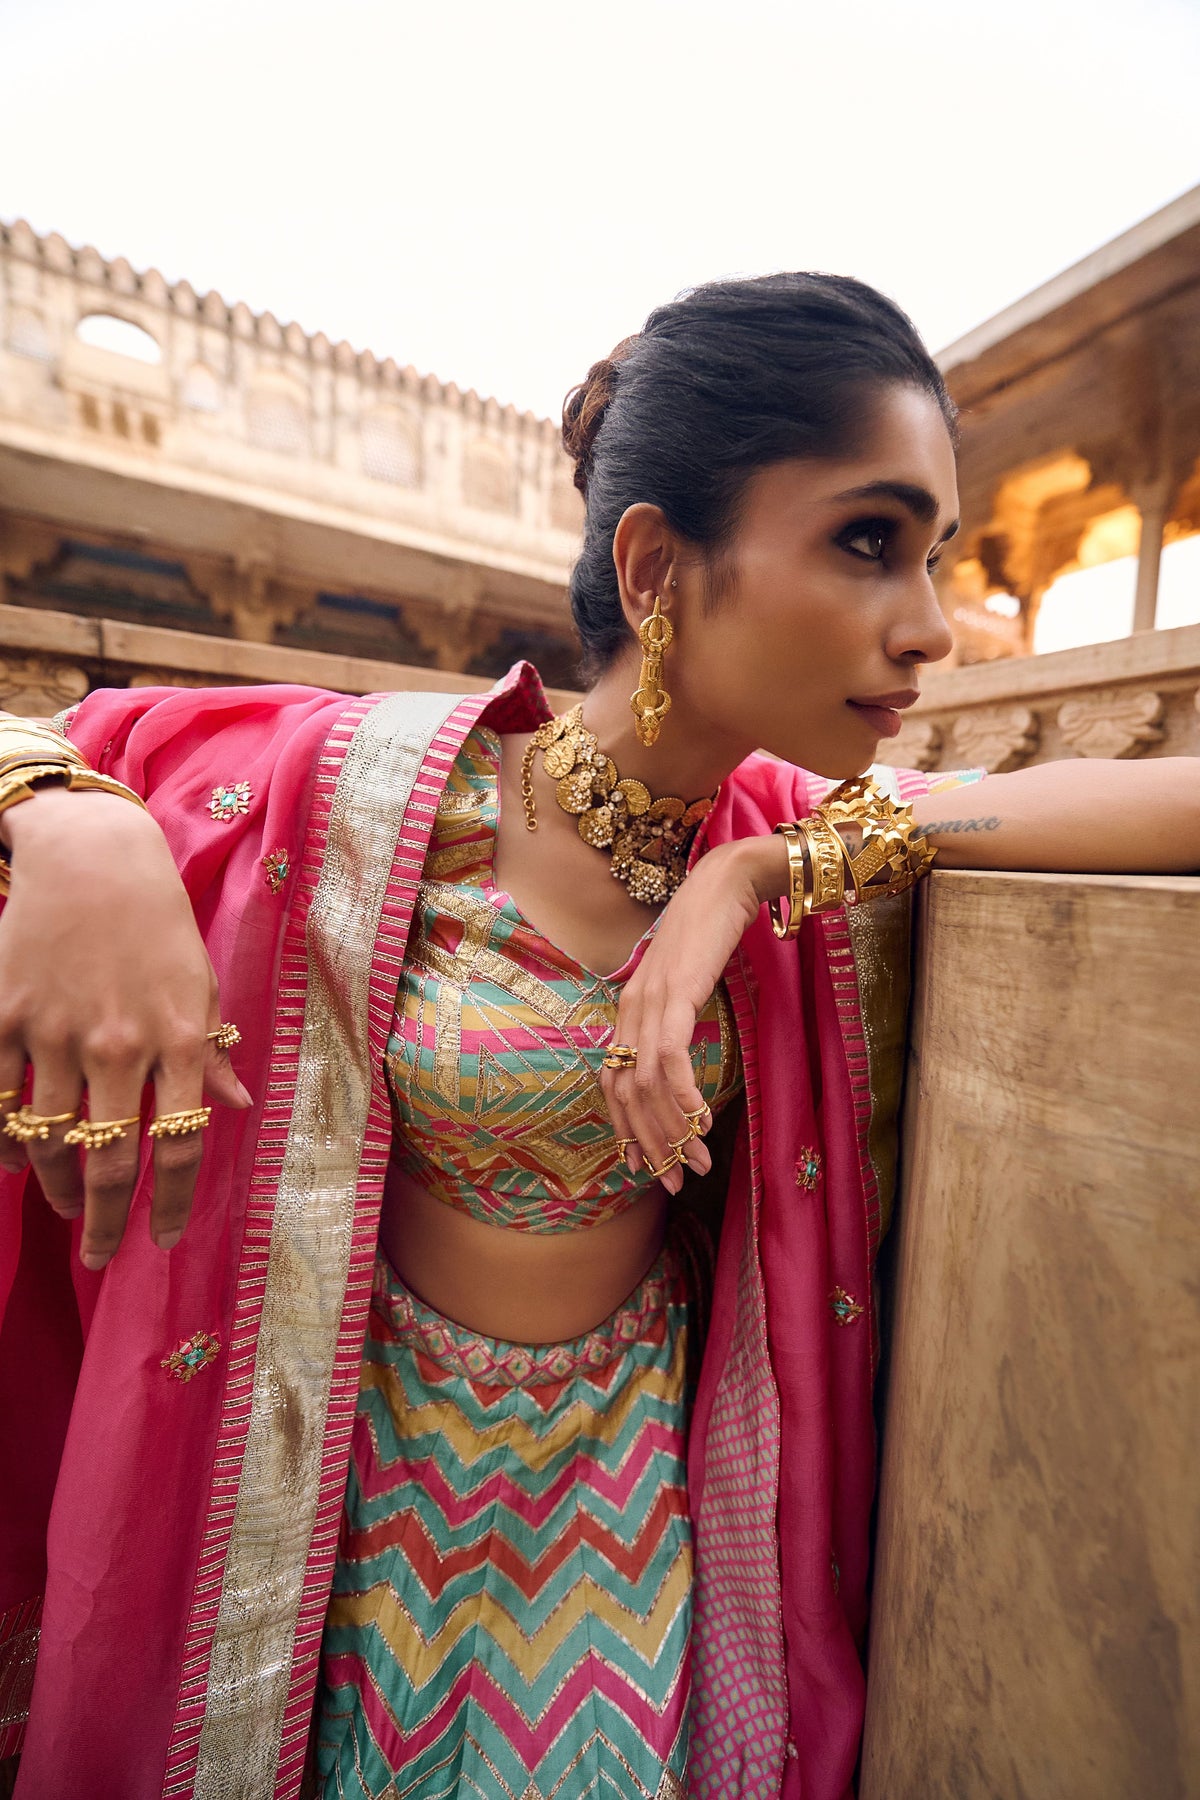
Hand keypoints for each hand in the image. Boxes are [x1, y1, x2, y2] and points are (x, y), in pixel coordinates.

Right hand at [0, 789, 251, 1267]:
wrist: (90, 857)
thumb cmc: (156, 922)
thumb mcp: (200, 983)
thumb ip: (212, 1051)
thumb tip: (238, 1108)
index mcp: (180, 1036)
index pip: (181, 1144)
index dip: (171, 1203)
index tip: (162, 1239)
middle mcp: (119, 1044)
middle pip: (108, 1163)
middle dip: (102, 1222)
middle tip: (98, 1254)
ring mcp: (56, 1033)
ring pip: (48, 1140)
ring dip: (53, 1186)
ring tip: (62, 1204)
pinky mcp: (5, 1017)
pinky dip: (4, 1141)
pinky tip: (15, 1158)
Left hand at [600, 835, 785, 1191]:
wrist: (727, 883)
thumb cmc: (712, 931)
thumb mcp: (686, 982)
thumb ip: (676, 1017)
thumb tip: (682, 1059)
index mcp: (630, 1009)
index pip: (613, 1083)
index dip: (626, 1130)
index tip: (646, 1166)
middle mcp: (631, 1009)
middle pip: (627, 1094)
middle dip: (652, 1145)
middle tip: (679, 1180)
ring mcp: (649, 1001)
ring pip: (648, 1084)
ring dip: (673, 1131)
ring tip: (699, 1162)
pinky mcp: (676, 994)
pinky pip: (671, 1057)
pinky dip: (684, 1096)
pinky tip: (701, 1122)